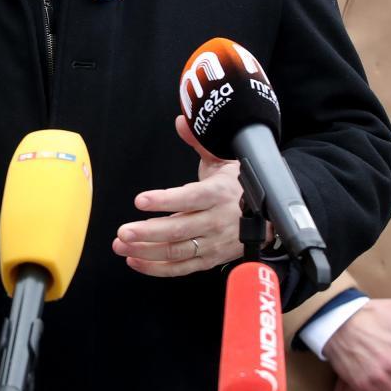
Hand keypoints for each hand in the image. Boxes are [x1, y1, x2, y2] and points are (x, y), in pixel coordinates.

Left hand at [113, 116, 244, 275]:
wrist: (269, 217)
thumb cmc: (237, 186)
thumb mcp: (222, 160)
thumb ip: (199, 142)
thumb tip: (181, 121)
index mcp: (218, 193)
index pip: (190, 198)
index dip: (165, 200)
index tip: (140, 200)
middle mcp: (216, 221)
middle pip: (180, 230)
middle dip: (148, 232)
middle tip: (123, 231)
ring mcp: (214, 243)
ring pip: (178, 252)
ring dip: (147, 251)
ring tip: (121, 245)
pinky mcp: (211, 260)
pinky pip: (182, 268)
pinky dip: (158, 268)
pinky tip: (135, 260)